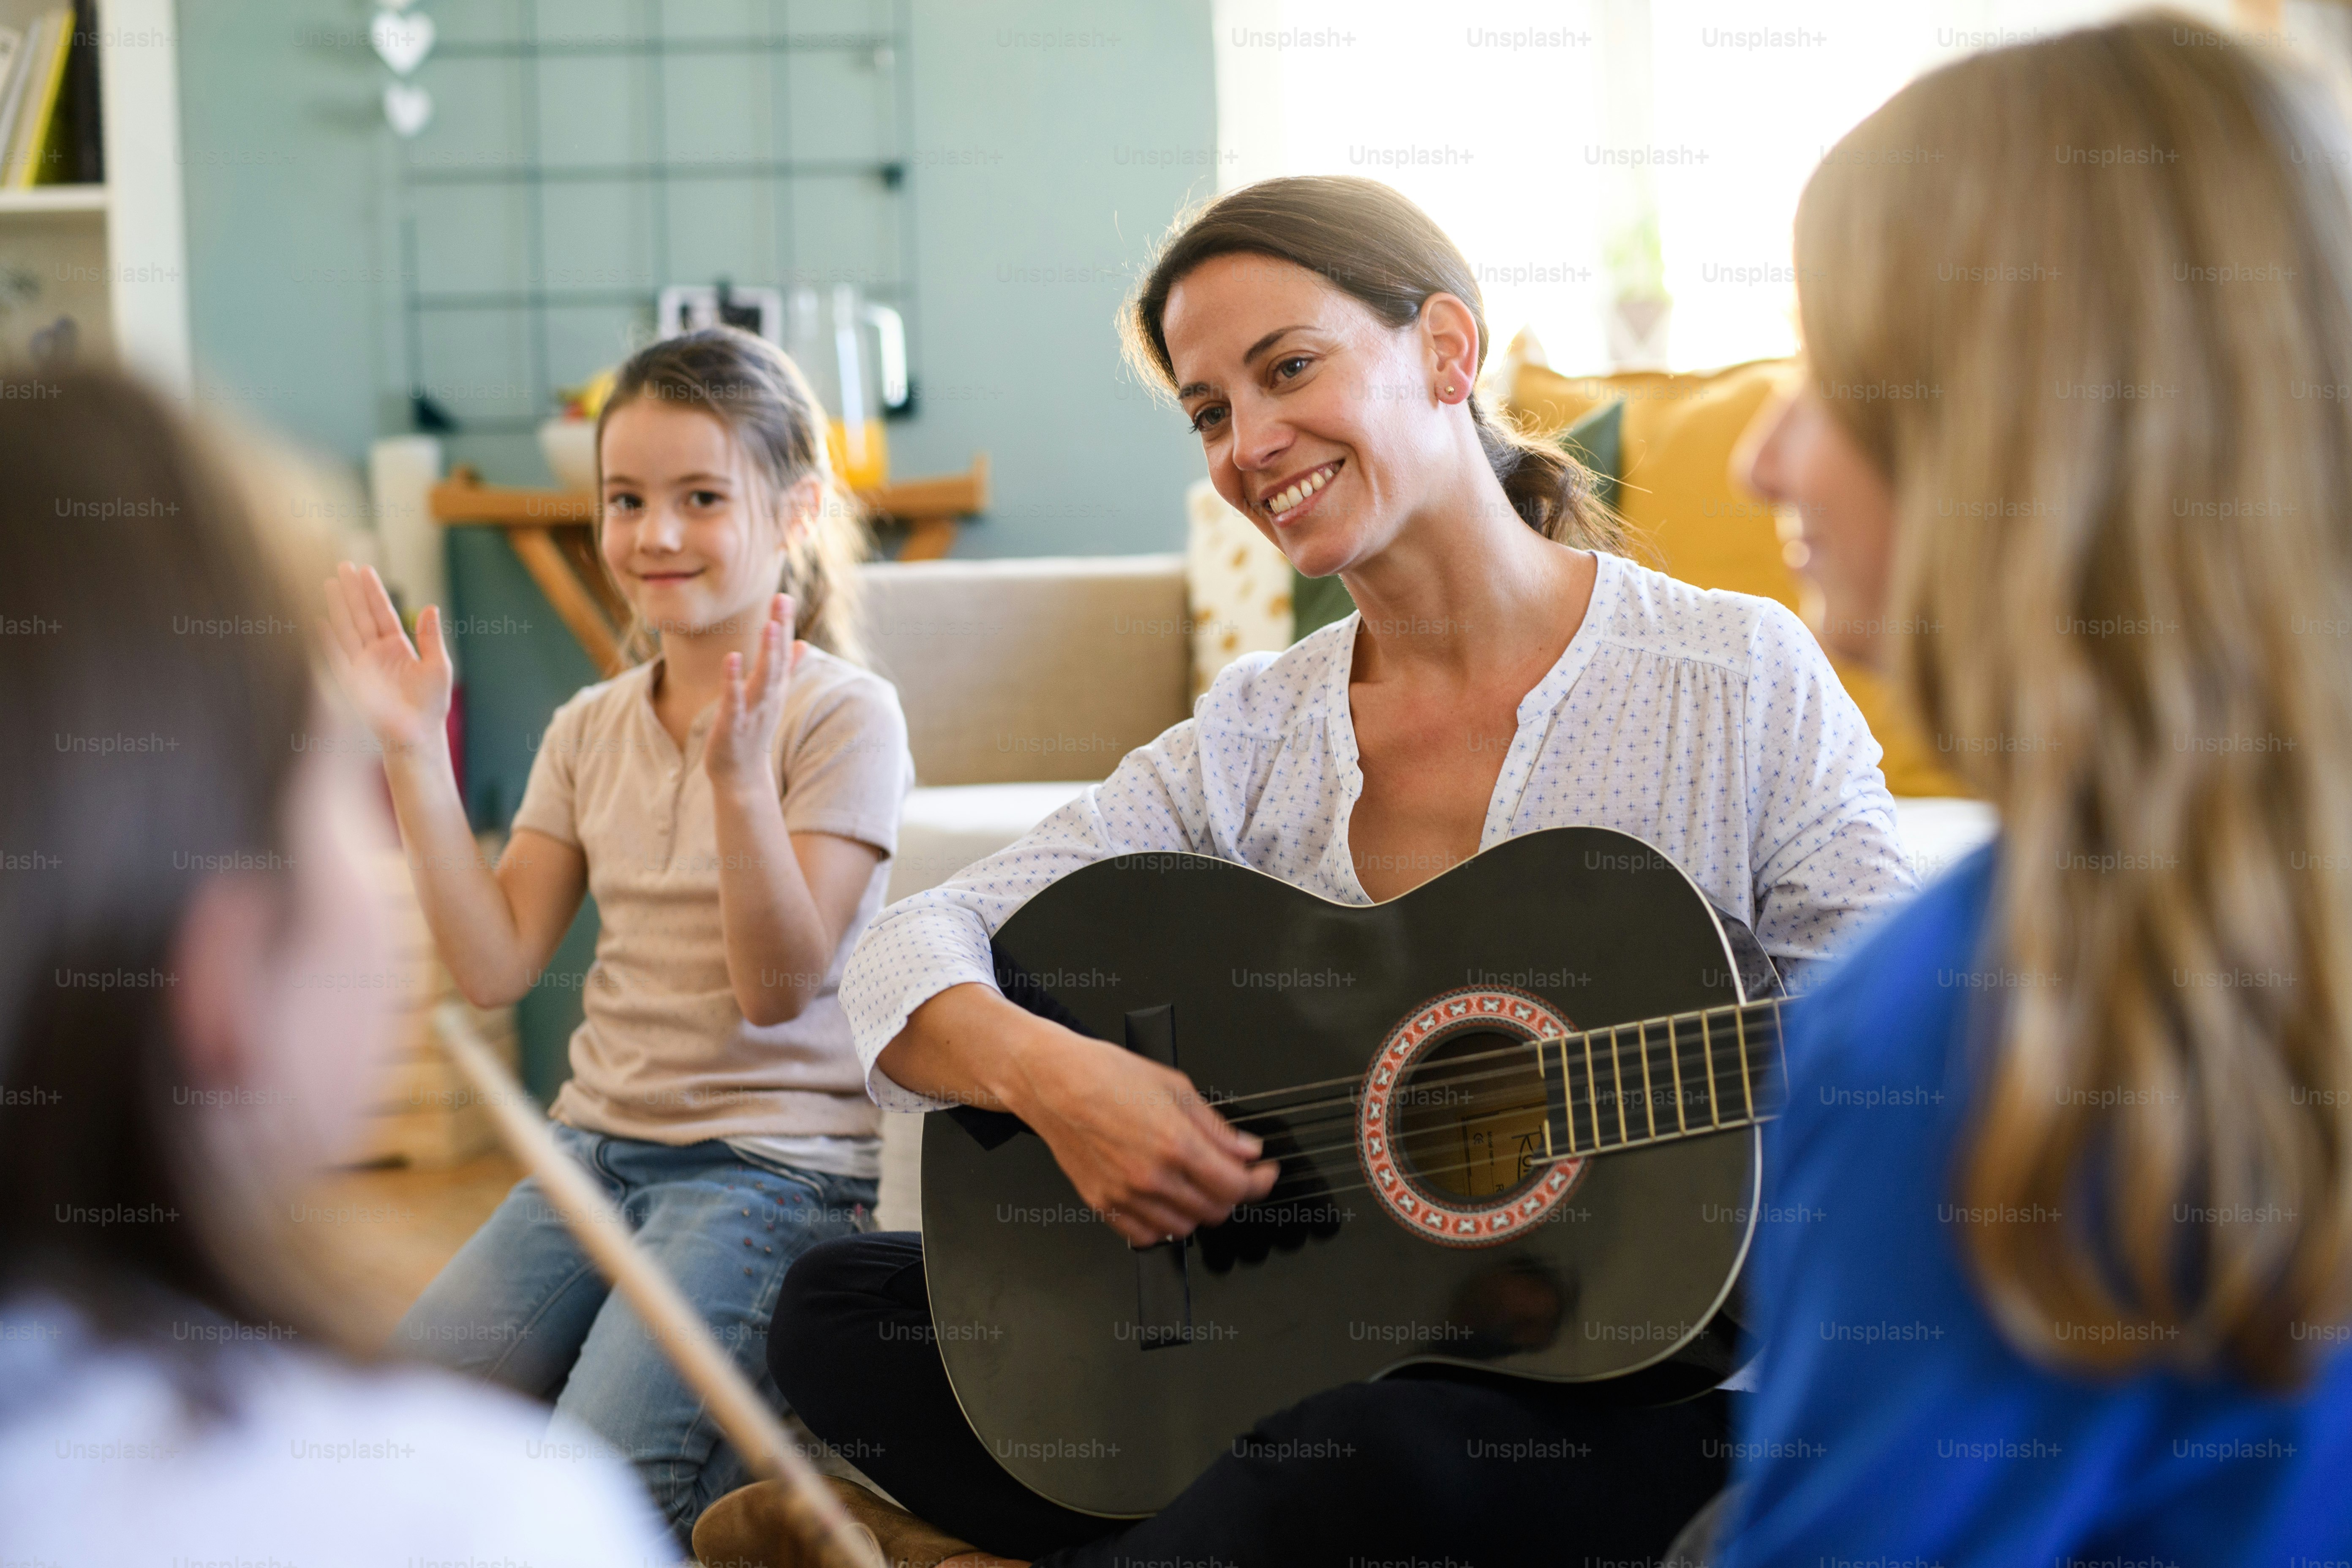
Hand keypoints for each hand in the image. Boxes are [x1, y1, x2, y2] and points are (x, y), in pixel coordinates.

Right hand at [321, 562, 452, 753]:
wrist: (418, 736)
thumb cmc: (430, 705)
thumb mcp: (437, 666)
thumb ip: (430, 638)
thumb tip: (431, 607)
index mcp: (397, 647)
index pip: (382, 613)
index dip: (373, 591)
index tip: (364, 569)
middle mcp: (376, 653)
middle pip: (361, 615)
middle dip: (352, 591)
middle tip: (342, 565)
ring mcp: (362, 666)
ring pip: (347, 629)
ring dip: (338, 607)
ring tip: (329, 582)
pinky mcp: (352, 682)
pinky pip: (337, 658)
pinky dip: (328, 641)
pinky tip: (319, 622)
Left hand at [705, 594, 803, 791]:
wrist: (740, 774)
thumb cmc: (752, 731)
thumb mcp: (771, 697)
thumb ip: (785, 669)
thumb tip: (801, 643)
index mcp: (775, 688)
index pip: (782, 651)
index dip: (783, 624)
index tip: (783, 596)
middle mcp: (768, 697)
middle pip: (777, 660)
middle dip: (780, 630)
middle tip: (782, 600)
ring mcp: (753, 711)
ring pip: (764, 679)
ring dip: (768, 652)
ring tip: (769, 626)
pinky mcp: (733, 725)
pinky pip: (735, 700)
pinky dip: (734, 680)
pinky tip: (732, 657)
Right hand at [1016, 1027, 1279, 1247]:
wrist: (1053, 1082)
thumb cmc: (1105, 1075)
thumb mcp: (1174, 1086)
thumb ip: (1216, 1127)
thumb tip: (1246, 1150)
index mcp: (1175, 1143)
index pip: (1236, 1185)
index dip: (1260, 1182)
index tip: (1264, 1173)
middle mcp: (1152, 1176)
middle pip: (1215, 1211)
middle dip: (1232, 1194)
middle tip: (1231, 1174)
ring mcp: (1126, 1196)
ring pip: (1184, 1228)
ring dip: (1199, 1209)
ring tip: (1196, 1183)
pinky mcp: (1103, 1204)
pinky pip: (1146, 1236)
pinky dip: (1163, 1225)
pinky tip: (1165, 1200)